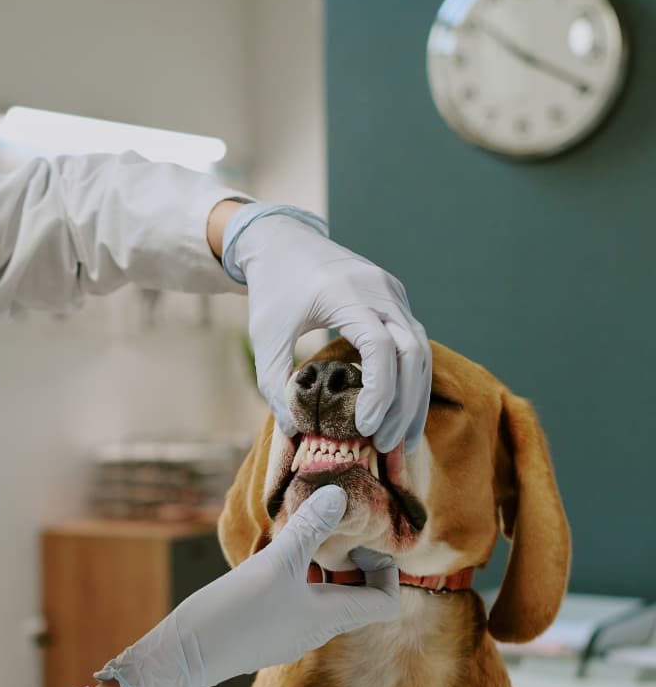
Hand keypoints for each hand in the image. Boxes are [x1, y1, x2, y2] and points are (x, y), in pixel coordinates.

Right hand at [94, 486, 399, 686]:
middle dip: (351, 563)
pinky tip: (268, 564)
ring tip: (299, 540)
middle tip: (334, 531)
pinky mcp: (263, 635)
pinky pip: (294, 606)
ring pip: (322, 601)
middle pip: (354, 599)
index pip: (385, 601)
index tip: (363, 541)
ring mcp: (287, 636)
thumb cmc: (232, 614)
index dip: (386, 570)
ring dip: (320, 570)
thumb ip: (308, 529)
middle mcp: (314, 632)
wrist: (181, 657)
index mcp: (327, 618)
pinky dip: (294, 582)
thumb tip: (338, 495)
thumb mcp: (274, 563)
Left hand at [224, 206, 431, 452]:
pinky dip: (412, 382)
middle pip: (411, 351)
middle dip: (403, 403)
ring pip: (421, 351)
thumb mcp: (265, 337)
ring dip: (414, 398)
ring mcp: (393, 293)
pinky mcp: (396, 301)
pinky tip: (403, 417)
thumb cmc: (272, 290)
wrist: (284, 242)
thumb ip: (275, 383)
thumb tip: (295, 430)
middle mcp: (380, 289)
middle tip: (385, 444)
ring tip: (400, 442)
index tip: (366, 426)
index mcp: (346, 292)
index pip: (380, 344)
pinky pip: (415, 345)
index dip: (380, 390)